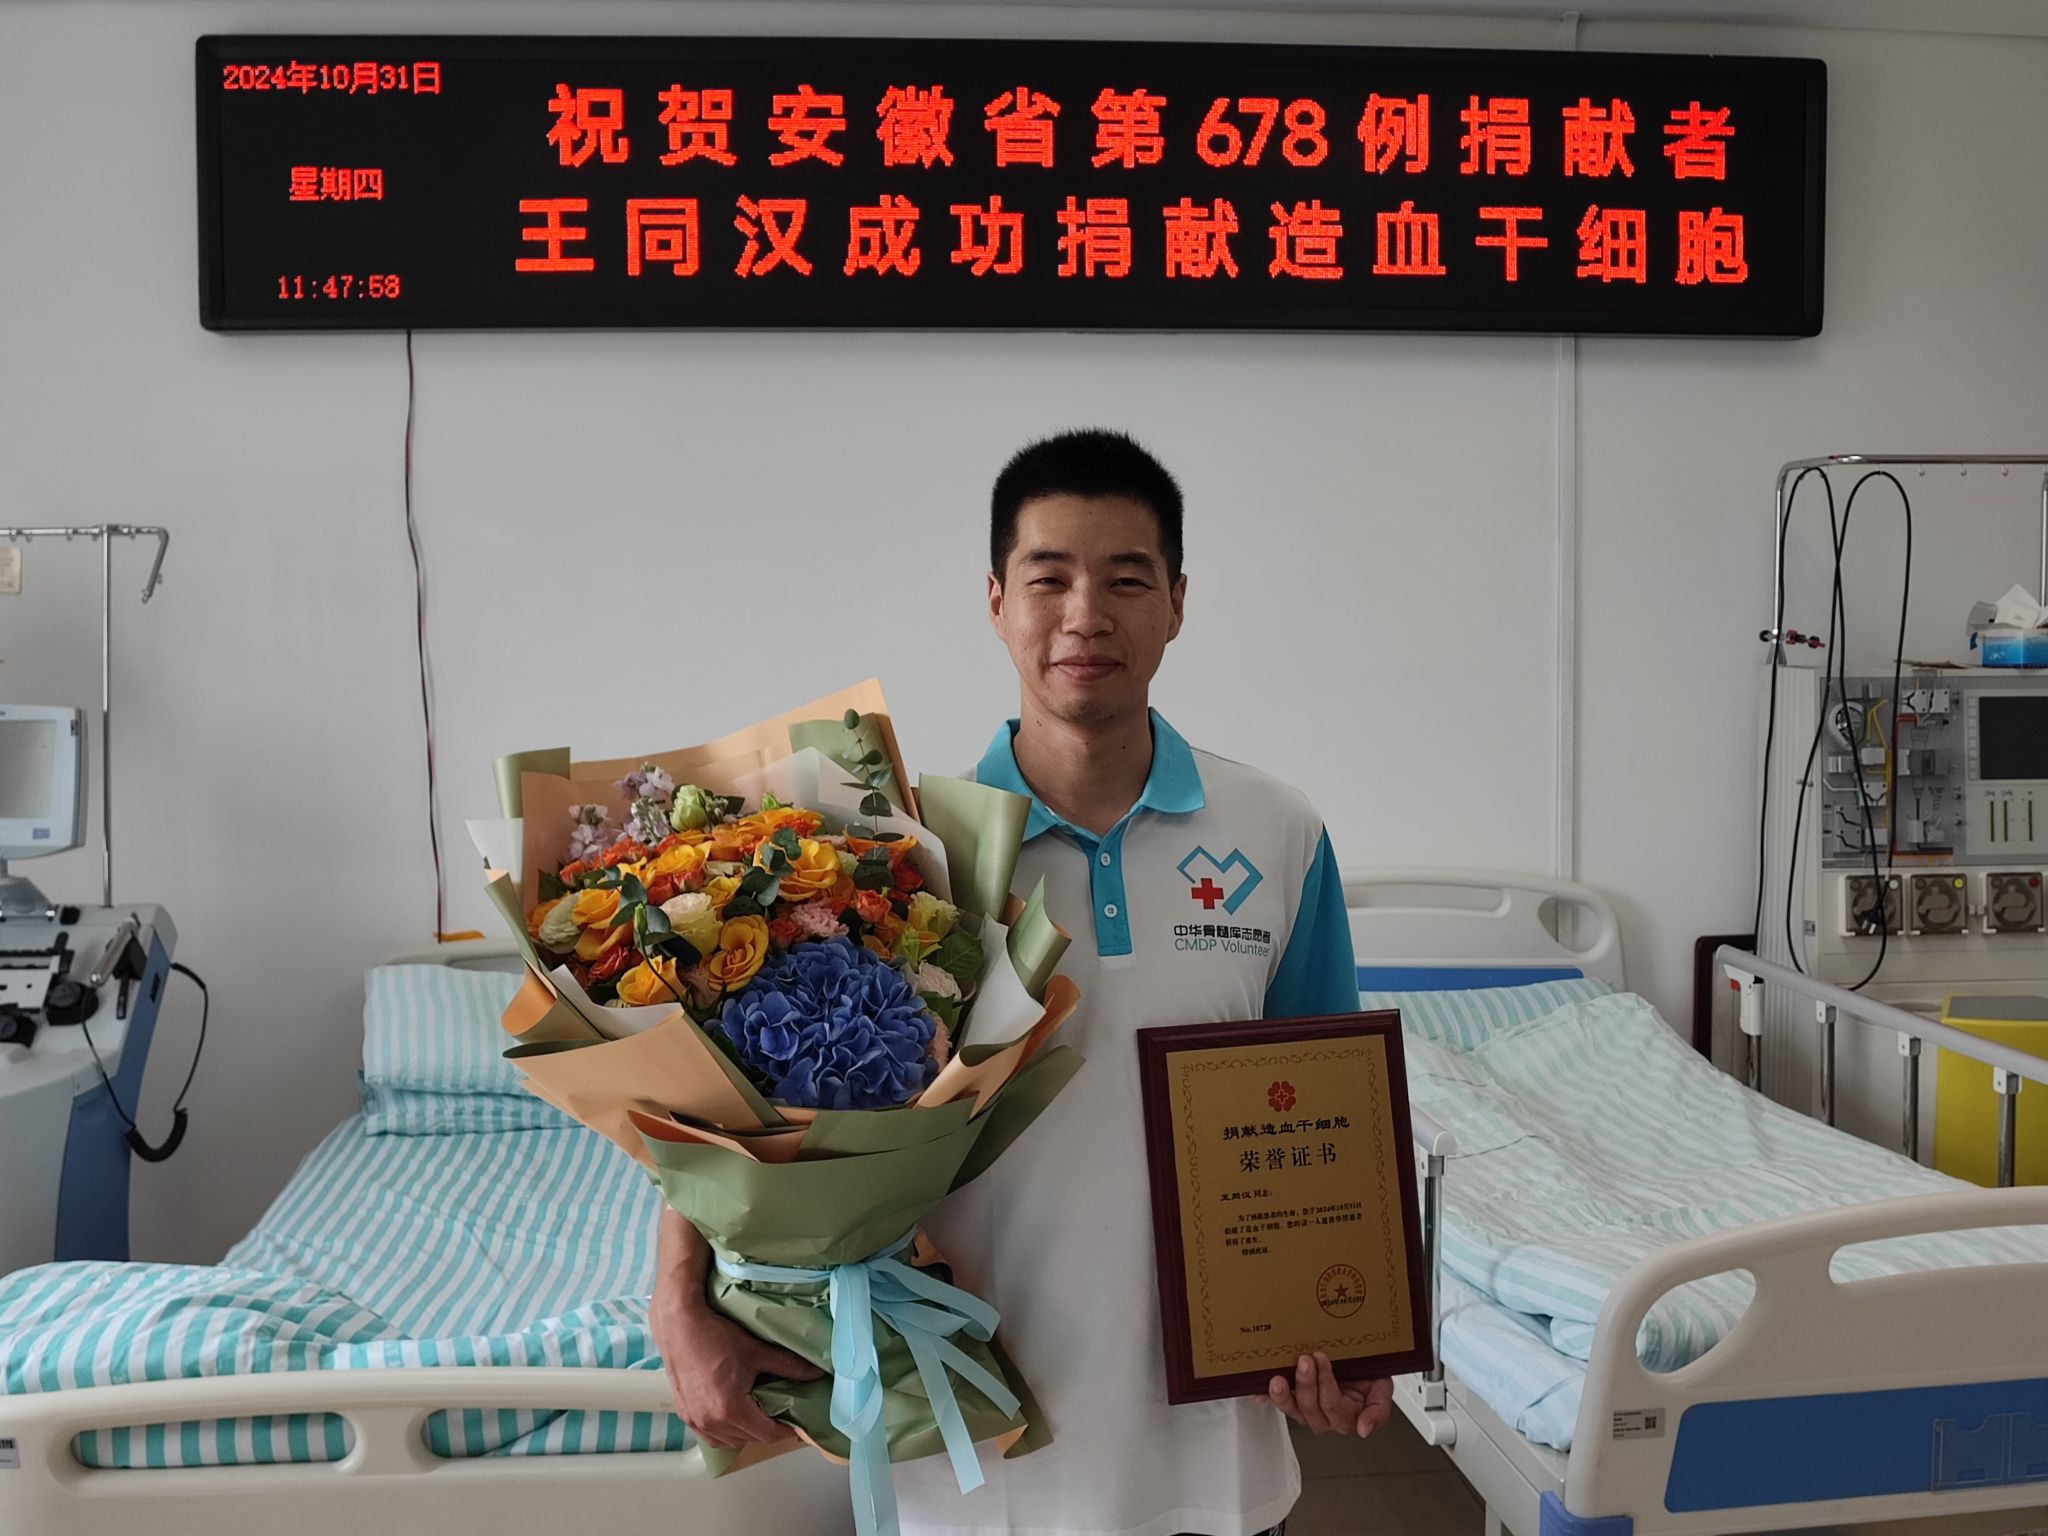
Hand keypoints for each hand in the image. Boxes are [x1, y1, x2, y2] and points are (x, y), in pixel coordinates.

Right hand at [649, 1209, 822, 1451]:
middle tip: (780, 1413)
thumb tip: (816, 1373)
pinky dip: (724, 1431)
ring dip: (746, 1432)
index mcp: (731, 1409)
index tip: (795, 1422)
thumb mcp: (757, 1351)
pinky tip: (732, 1416)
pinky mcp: (685, 1414)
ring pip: (729, 1440)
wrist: (680, 1326)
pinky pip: (710, 1435)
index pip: (768, 1434)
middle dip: (767, 1429)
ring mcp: (695, 1420)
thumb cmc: (714, 1336)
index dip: (786, 1430)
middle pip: (750, 1439)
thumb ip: (789, 1366)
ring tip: (758, 1413)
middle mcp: (711, 1421)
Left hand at [1261, 1352, 1393, 1437]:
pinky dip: (1267, 1397)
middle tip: (1305, 1360)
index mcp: (1347, 1416)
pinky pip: (1280, 1402)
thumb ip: (1377, 1411)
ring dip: (1283, 1395)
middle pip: (1310, 1408)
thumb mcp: (1383, 1389)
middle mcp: (1325, 1416)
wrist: (1361, 1362)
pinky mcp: (1293, 1398)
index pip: (1333, 1406)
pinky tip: (1259, 1392)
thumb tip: (1364, 1430)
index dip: (1325, 1385)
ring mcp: (1307, 1408)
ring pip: (1293, 1409)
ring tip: (1278, 1380)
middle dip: (1306, 1384)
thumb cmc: (1370, 1376)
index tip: (1321, 1359)